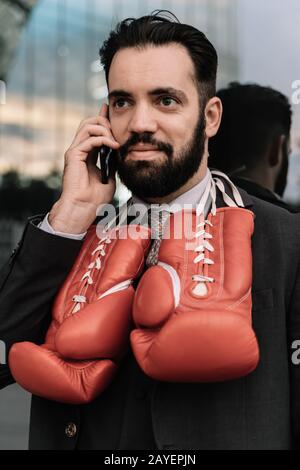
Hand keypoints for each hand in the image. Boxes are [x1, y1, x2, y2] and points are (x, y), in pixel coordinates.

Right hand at [49, 104, 119, 233]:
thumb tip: (121, 153)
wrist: (84, 208)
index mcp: (87, 153)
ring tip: (116, 141)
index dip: (103, 117)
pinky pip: (89, 139)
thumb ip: (113, 164)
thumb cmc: (95, 199)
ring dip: (105, 129)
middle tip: (118, 131)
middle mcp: (79, 149)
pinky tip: (114, 146)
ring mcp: (75, 151)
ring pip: (88, 125)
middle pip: (89, 121)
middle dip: (105, 120)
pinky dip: (103, 139)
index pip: (94, 129)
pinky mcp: (73, 155)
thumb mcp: (110, 177)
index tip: (111, 110)